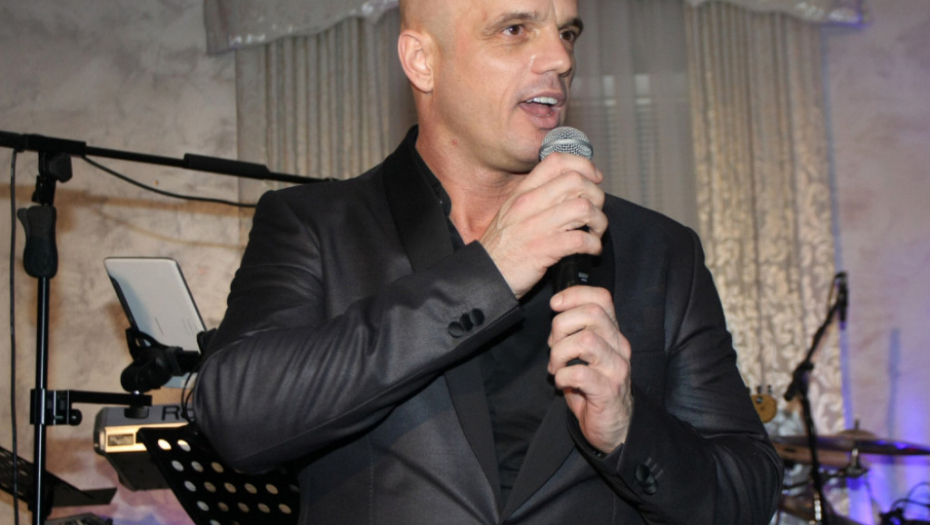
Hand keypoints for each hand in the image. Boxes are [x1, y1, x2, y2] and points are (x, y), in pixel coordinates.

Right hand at [479, 153, 606, 298]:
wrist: (485, 276)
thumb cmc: (502, 247)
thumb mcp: (513, 213)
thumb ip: (537, 198)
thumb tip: (570, 190)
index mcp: (522, 193)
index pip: (557, 161)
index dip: (583, 166)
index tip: (594, 179)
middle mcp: (529, 205)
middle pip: (576, 181)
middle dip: (596, 196)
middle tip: (595, 213)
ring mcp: (536, 227)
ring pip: (583, 207)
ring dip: (598, 221)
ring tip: (595, 232)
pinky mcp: (544, 250)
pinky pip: (580, 239)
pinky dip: (593, 244)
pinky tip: (591, 250)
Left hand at [548, 286, 631, 453]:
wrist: (615, 427)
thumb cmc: (594, 389)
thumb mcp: (585, 355)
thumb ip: (574, 334)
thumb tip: (555, 317)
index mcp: (612, 334)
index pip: (602, 298)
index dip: (575, 294)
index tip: (555, 304)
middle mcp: (619, 347)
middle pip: (592, 313)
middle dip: (562, 325)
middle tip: (553, 346)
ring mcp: (616, 368)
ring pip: (586, 340)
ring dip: (560, 352)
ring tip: (556, 367)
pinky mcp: (608, 391)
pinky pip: (580, 373)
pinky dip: (563, 375)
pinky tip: (561, 382)